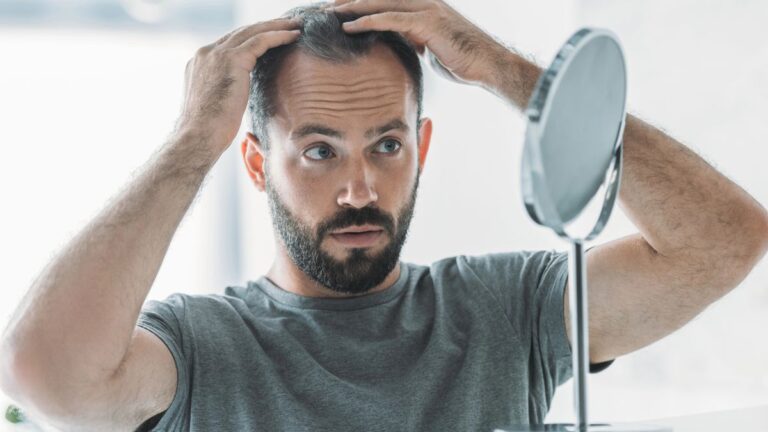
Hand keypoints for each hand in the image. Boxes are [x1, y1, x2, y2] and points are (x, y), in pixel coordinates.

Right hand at [176, 17, 301, 150]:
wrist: (199, 136)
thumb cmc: (208, 132)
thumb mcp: (215, 105)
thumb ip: (224, 92)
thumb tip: (236, 98)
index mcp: (199, 63)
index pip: (229, 43)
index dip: (251, 38)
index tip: (270, 37)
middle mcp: (206, 53)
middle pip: (241, 33)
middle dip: (265, 26)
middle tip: (288, 23)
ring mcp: (217, 54)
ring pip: (252, 32)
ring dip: (277, 26)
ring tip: (296, 25)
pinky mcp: (232, 59)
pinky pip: (261, 40)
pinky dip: (279, 36)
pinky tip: (294, 35)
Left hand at [332, 0, 510, 87]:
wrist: (487, 64)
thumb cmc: (462, 58)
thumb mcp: (430, 45)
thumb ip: (414, 38)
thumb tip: (403, 44)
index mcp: (421, 5)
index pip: (384, 0)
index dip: (359, 3)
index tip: (335, 9)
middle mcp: (422, 1)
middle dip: (349, 1)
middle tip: (323, 8)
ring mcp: (425, 8)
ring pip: (380, 3)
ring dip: (352, 7)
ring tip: (328, 14)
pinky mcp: (427, 22)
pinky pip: (391, 19)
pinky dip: (368, 22)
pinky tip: (349, 27)